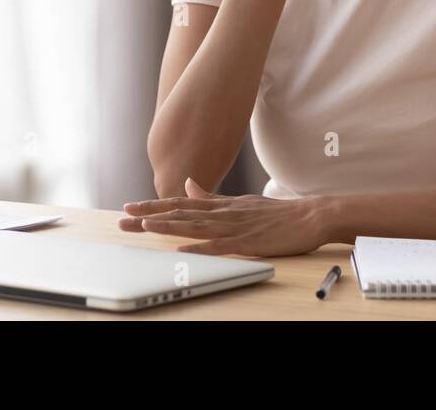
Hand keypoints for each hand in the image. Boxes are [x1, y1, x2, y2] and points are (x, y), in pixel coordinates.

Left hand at [120, 177, 333, 256]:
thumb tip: (189, 186)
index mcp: (221, 205)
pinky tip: (182, 249)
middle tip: (124, 217)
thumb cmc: (278, 214)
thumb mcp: (241, 201)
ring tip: (144, 226)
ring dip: (168, 226)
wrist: (310, 216)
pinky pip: (219, 246)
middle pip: (181, 213)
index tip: (130, 207)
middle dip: (151, 215)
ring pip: (195, 226)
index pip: (181, 204)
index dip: (154, 205)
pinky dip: (199, 247)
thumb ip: (212, 197)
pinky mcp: (248, 242)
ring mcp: (235, 226)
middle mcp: (224, 212)